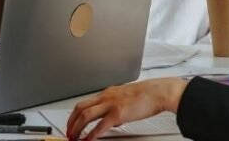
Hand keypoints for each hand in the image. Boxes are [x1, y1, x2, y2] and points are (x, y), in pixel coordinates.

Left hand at [66, 78, 187, 140]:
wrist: (159, 92)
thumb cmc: (148, 95)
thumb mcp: (126, 97)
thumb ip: (116, 106)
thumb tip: (111, 121)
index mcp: (108, 92)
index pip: (85, 102)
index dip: (75, 114)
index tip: (72, 123)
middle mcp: (106, 97)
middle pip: (80, 108)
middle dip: (71, 121)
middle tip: (68, 132)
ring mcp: (111, 104)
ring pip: (86, 115)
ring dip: (77, 128)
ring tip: (74, 137)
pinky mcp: (118, 113)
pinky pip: (100, 126)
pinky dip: (91, 134)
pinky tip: (88, 140)